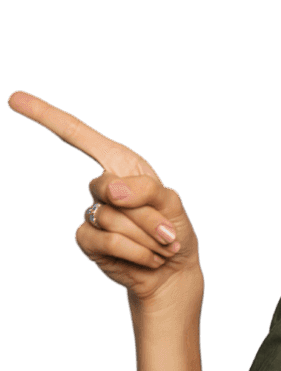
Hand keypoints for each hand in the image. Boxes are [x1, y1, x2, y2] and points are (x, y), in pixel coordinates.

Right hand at [8, 90, 202, 307]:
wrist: (174, 271)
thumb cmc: (174, 232)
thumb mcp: (171, 203)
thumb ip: (146, 189)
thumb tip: (109, 191)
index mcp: (120, 165)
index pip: (78, 136)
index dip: (46, 116)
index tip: (13, 98)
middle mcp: (102, 186)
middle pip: (110, 189)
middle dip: (148, 216)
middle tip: (169, 233)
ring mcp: (91, 212)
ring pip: (111, 218)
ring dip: (147, 237)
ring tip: (162, 247)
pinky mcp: (86, 239)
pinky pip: (107, 240)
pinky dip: (137, 251)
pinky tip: (150, 258)